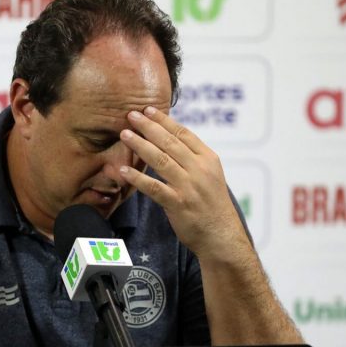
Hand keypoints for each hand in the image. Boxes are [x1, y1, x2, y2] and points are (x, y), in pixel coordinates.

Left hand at [118, 106, 246, 258]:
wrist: (222, 236)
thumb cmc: (213, 206)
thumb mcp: (211, 176)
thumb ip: (193, 159)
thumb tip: (172, 141)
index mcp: (208, 159)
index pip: (183, 133)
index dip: (164, 120)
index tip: (148, 110)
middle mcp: (199, 169)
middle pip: (170, 142)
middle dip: (148, 127)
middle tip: (130, 115)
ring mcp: (189, 187)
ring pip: (161, 160)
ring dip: (140, 145)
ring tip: (124, 134)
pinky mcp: (178, 204)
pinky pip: (154, 187)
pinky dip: (138, 178)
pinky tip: (123, 170)